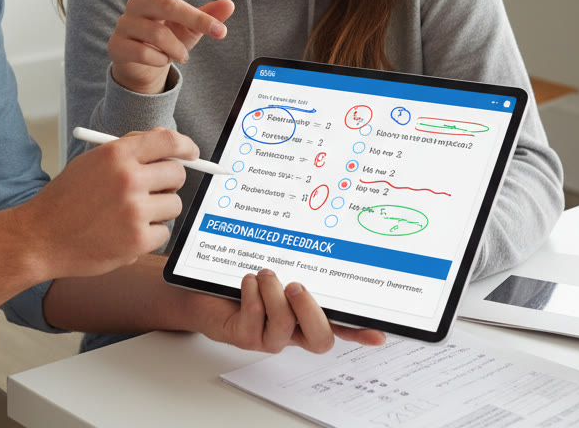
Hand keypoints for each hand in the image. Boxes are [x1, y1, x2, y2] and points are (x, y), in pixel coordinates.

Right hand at [21, 128, 198, 278]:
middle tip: (152, 189)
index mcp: (117, 154)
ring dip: (159, 210)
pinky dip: (149, 235)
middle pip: (177, 173)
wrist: (41, 237)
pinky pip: (163, 233)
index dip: (186, 145)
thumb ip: (128, 149)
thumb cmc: (66, 199)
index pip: (167, 140)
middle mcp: (129, 179)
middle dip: (168, 181)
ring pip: (174, 205)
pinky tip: (124, 233)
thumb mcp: (92, 161)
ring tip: (130, 214)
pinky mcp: (138, 241)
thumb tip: (166, 144)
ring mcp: (135, 211)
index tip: (192, 153)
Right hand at [108, 0, 234, 94]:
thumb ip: (208, 15)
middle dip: (196, 19)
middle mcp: (137, 4)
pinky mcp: (117, 44)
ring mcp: (124, 24)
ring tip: (182, 55)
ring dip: (177, 48)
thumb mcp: (191, 27)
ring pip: (157, 34)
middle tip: (220, 32)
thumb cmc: (168, 38)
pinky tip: (162, 60)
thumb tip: (230, 4)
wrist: (141, 65)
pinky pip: (144, 53)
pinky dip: (160, 60)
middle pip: (167, 6)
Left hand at [195, 268, 385, 353]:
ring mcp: (268, 336)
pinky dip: (252, 295)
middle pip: (320, 339)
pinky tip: (246, 280)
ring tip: (264, 272)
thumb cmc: (239, 276)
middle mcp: (291, 329)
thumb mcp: (273, 266)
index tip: (379, 331)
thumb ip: (295, 263)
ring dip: (274, 293)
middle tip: (296, 285)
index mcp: (304, 313)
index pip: (339, 325)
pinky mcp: (244, 336)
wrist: (200, 290)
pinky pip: (255, 320)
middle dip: (311, 311)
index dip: (359, 331)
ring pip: (285, 327)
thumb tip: (320, 239)